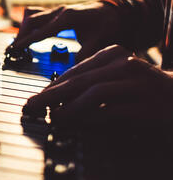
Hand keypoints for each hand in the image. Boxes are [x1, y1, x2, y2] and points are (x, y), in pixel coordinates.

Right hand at [8, 2, 123, 60]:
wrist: (114, 11)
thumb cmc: (107, 24)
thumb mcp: (99, 41)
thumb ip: (85, 55)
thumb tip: (73, 70)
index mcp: (67, 18)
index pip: (40, 31)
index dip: (26, 40)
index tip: (15, 48)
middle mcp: (59, 11)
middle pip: (31, 21)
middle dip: (20, 35)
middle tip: (13, 49)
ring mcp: (57, 10)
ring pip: (32, 16)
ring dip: (24, 29)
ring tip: (18, 43)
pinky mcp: (57, 12)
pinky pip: (38, 16)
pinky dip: (30, 25)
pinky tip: (29, 35)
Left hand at [25, 45, 172, 128]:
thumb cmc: (141, 92)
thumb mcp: (114, 81)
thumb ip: (88, 85)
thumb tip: (54, 99)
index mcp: (114, 55)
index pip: (75, 71)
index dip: (52, 86)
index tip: (35, 99)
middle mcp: (126, 65)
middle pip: (79, 80)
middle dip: (50, 95)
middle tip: (32, 107)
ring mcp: (138, 84)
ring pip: (95, 92)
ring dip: (69, 107)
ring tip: (54, 118)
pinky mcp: (147, 106)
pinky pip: (113, 111)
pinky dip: (91, 118)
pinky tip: (78, 124)